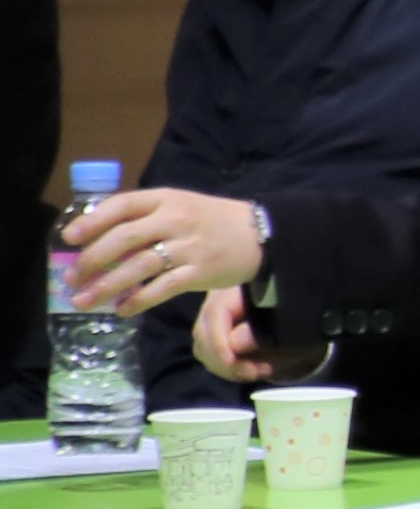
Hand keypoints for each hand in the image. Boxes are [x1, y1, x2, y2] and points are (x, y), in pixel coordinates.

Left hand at [61, 187, 261, 314]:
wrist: (260, 233)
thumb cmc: (209, 220)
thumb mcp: (178, 206)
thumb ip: (143, 218)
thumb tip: (98, 241)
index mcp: (165, 199)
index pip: (122, 206)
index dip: (92, 221)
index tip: (68, 238)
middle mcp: (175, 220)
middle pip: (124, 238)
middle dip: (92, 260)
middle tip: (72, 279)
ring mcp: (188, 247)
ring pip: (139, 266)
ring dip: (107, 286)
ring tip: (85, 301)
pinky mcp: (200, 272)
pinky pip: (163, 288)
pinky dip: (139, 300)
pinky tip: (122, 310)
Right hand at [191, 293, 304, 387]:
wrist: (308, 322)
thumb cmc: (304, 317)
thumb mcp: (293, 323)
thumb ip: (263, 331)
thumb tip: (234, 343)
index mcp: (241, 285)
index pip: (216, 312)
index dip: (219, 340)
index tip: (231, 361)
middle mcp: (221, 297)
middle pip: (204, 331)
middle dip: (224, 358)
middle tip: (252, 373)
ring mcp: (215, 315)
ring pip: (203, 347)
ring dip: (227, 367)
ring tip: (258, 372)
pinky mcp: (215, 333)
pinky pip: (209, 355)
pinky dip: (227, 369)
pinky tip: (252, 371)